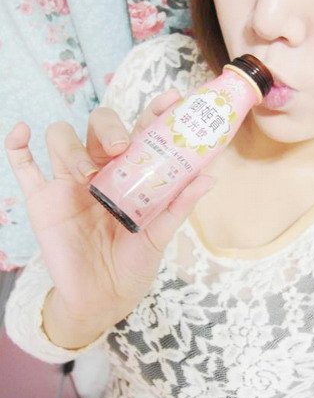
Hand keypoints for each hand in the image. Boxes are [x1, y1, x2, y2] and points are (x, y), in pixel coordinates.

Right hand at [4, 89, 213, 345]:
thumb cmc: (133, 263)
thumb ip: (179, 204)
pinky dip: (16, 144)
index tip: (171, 99)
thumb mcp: (159, 234)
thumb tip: (210, 176)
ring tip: (87, 175)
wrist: (102, 298)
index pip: (140, 131)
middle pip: (98, 126)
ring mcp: (68, 181)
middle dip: (108, 127)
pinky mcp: (42, 199)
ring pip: (61, 137)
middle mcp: (99, 169)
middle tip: (120, 147)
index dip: (153, 112)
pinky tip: (22, 132)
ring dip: (72, 146)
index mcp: (130, 172)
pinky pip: (23, 164)